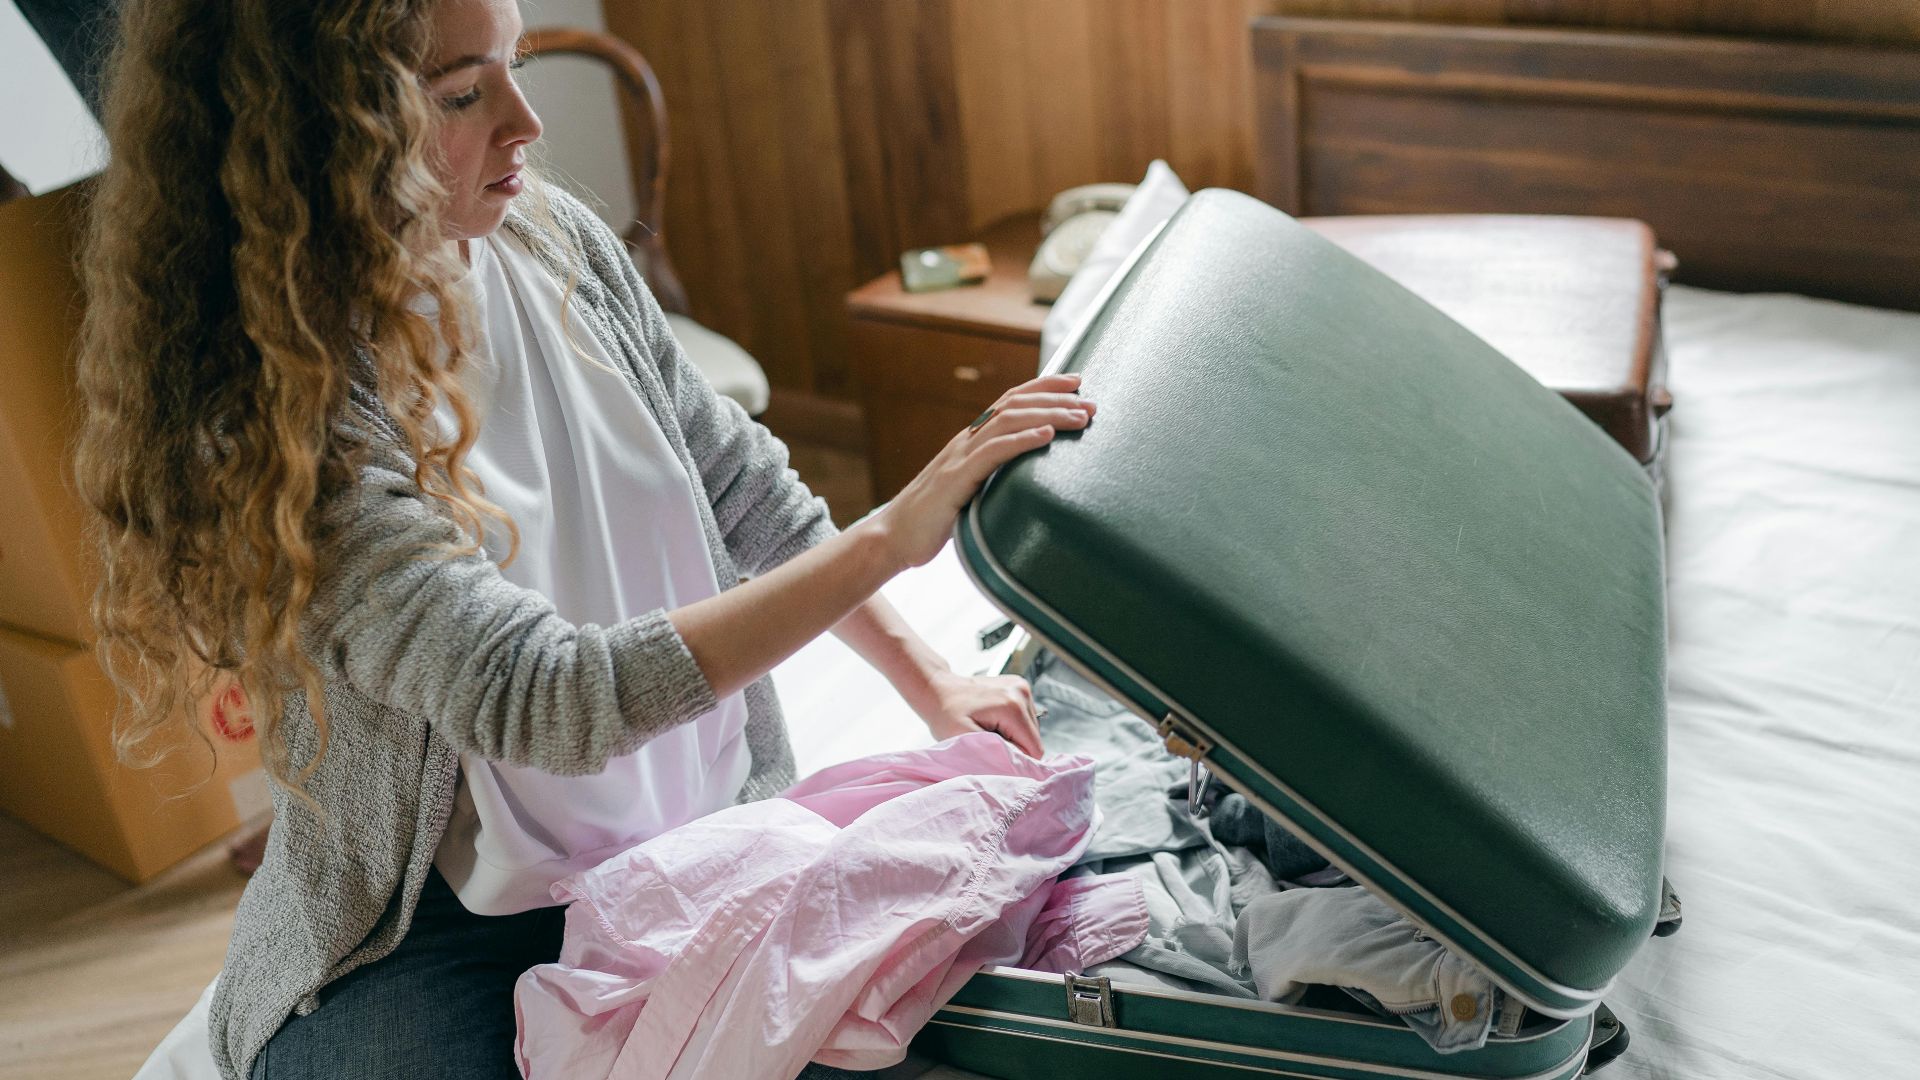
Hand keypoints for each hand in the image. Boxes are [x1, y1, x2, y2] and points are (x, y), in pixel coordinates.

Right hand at [872, 372, 1094, 570]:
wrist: (894, 537)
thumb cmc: (934, 518)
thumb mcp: (969, 489)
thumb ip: (993, 475)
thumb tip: (1026, 476)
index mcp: (970, 441)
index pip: (1010, 401)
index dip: (1043, 387)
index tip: (1076, 382)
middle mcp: (966, 442)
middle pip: (1014, 406)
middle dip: (1056, 400)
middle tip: (1091, 403)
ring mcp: (959, 458)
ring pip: (1008, 423)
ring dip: (1048, 416)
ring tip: (1079, 417)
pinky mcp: (956, 481)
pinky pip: (993, 454)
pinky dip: (1022, 441)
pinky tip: (1047, 436)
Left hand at [912, 668, 1045, 758]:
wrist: (937, 689)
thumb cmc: (945, 714)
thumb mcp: (965, 739)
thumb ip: (995, 753)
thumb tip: (1020, 765)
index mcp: (1013, 706)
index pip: (1034, 748)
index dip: (1017, 760)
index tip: (995, 757)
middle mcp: (1022, 692)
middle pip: (1034, 738)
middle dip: (1014, 746)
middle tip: (988, 741)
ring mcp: (1021, 686)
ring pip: (1031, 729)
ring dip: (1013, 735)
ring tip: (988, 729)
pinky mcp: (1019, 686)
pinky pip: (1025, 717)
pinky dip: (1011, 724)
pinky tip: (992, 720)